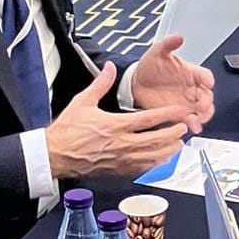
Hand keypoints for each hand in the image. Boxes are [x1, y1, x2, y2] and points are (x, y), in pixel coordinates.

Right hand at [45, 63, 187, 179]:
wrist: (54, 155)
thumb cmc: (66, 131)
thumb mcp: (82, 101)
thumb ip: (100, 83)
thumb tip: (109, 67)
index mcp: (114, 125)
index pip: (148, 119)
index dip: (167, 115)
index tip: (179, 111)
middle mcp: (120, 143)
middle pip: (155, 140)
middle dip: (173, 133)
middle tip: (184, 127)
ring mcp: (120, 159)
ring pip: (151, 157)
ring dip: (168, 150)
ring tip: (179, 144)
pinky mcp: (117, 170)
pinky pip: (141, 169)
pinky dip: (155, 164)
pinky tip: (162, 160)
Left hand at [132, 35, 214, 134]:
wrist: (136, 83)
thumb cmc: (150, 67)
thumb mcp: (157, 52)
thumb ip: (168, 44)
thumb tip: (178, 37)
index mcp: (190, 72)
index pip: (204, 75)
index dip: (207, 79)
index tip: (207, 82)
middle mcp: (192, 88)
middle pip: (208, 95)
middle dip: (207, 101)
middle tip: (203, 105)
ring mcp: (187, 102)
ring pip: (203, 110)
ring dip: (204, 115)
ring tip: (199, 118)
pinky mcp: (180, 114)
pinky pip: (190, 120)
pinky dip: (193, 124)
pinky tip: (192, 127)